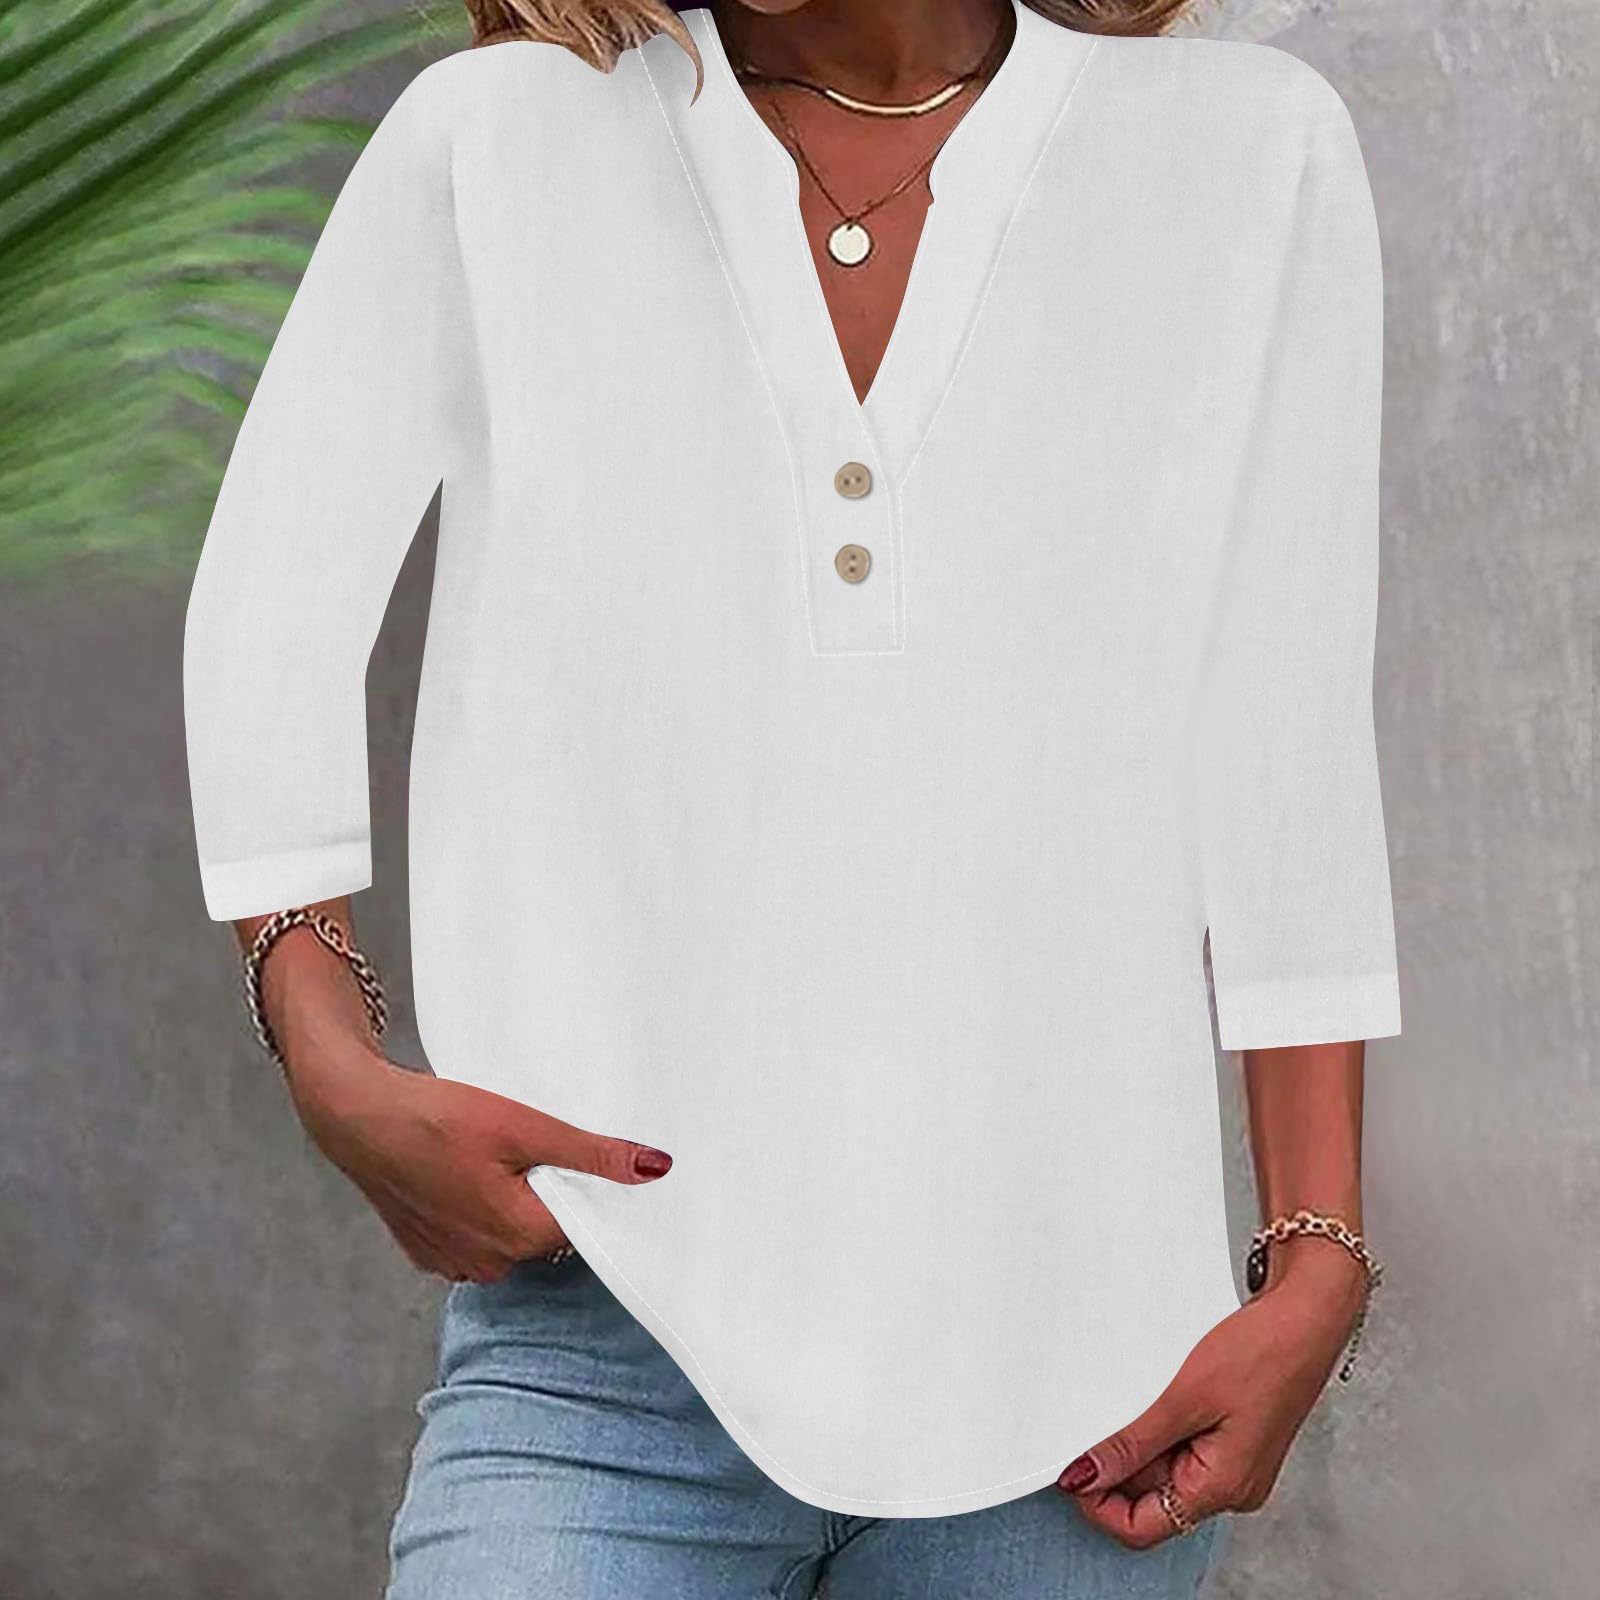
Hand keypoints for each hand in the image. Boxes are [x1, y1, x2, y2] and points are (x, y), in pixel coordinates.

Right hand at [283, 1039, 672, 1282]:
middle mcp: (487, 1264)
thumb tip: (654, 1169)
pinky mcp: (430, 1250)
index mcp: (516, 1237)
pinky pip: (479, 1235)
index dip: (599, 1193)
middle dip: (556, 1193)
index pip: (586, 1226)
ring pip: (513, 1234)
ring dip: (518, 1200)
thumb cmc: (435, 1118)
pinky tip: (473, 1170)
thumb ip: (590, 1153)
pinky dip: (485, 1207)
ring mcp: (454, 1262)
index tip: (602, 1164)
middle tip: (544, 1145)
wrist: (356, 1116)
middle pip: (549, 1231)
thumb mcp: (524, 1126)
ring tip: (504, 1154)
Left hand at [1058, 1245, 1367, 1546]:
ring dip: (1137, 1442)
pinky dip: (1158, 1427)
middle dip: (1117, 1467)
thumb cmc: (1264, 1352)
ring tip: (1132, 1396)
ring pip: (1163, 1470)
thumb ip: (1133, 1444)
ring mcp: (1232, 1463)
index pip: (1142, 1527)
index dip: (1099, 1503)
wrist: (1307, 1315)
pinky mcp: (1232, 1439)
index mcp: (1223, 1488)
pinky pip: (1181, 1447)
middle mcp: (1230, 1487)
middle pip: (1150, 1500)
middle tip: (1092, 1421)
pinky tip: (1151, 1394)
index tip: (1071, 1469)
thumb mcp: (1185, 1397)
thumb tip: (1085, 1476)